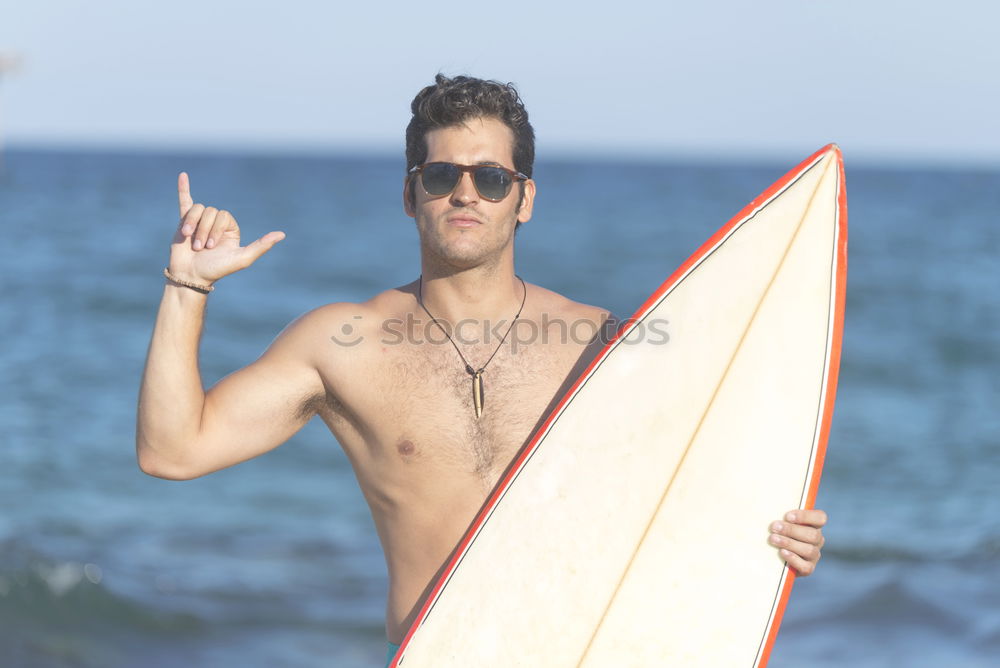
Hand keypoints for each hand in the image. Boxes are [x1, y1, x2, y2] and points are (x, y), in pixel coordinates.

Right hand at [169, 172, 284, 284]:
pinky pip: (185, 201)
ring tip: (190, 242)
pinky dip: (183, 188)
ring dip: (192, 224)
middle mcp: (216, 224)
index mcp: (230, 229)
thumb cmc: (217, 269)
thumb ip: (261, 246)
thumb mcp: (243, 258)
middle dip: (204, 230)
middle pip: (210, 212)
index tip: (211, 246)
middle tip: (201, 248)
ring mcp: (200, 222)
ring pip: (197, 210)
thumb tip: (282, 234)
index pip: (224, 215)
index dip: (216, 229)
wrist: (191, 276)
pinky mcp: (183, 222)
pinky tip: (183, 175)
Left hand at [768, 509, 826, 575]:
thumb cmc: (775, 530)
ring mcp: (814, 555)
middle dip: (792, 530)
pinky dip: (794, 559)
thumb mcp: (778, 519)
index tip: (787, 516)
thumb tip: (757, 496)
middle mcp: (817, 539)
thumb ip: (777, 511)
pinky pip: (806, 566)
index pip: (821, 518)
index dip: (806, 516)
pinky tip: (782, 553)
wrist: (772, 556)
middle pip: (813, 534)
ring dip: (790, 543)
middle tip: (774, 527)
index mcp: (813, 525)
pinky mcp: (808, 568)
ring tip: (773, 539)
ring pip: (809, 550)